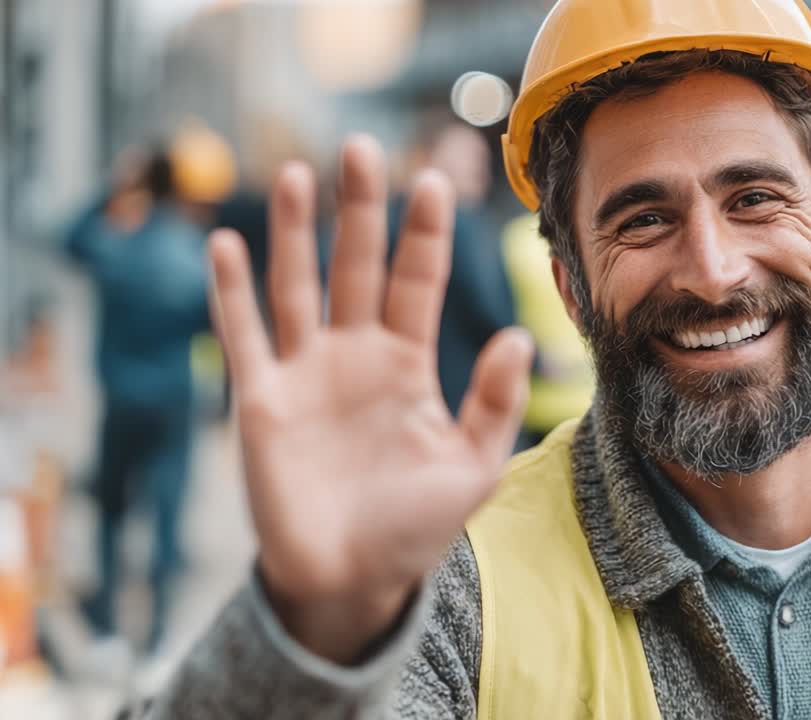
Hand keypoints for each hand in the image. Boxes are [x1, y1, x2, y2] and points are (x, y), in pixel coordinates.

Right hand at [207, 136, 531, 662]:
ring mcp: (306, 373)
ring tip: (296, 173)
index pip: (418, 282)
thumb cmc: (416, 528)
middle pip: (357, 266)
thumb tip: (522, 335)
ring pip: (298, 285)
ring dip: (294, 232)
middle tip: (364, 148)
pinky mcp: (261, 399)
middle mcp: (356, 356)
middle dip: (360, 210)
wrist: (351, 581)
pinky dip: (231, 292)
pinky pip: (243, 335)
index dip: (423, 233)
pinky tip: (226, 244)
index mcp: (409, 364)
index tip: (435, 178)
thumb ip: (496, 403)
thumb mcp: (473, 467)